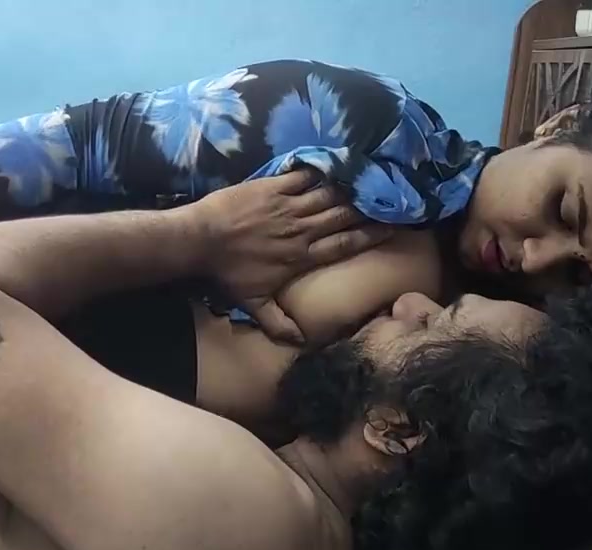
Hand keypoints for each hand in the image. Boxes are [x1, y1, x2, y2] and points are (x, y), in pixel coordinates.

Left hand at [187, 169, 391, 342]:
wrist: (200, 240)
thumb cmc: (226, 273)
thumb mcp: (252, 303)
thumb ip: (278, 323)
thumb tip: (301, 343)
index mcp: (301, 256)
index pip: (343, 245)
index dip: (370, 236)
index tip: (391, 228)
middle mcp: (301, 229)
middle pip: (342, 216)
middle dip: (367, 209)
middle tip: (389, 200)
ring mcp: (287, 205)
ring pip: (327, 194)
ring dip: (348, 188)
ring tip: (367, 182)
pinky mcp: (272, 186)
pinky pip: (303, 176)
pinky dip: (320, 171)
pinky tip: (334, 165)